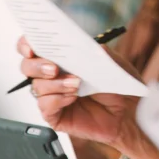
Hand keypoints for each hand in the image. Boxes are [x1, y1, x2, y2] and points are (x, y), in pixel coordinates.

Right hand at [16, 37, 138, 149]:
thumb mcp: (109, 60)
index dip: (27, 45)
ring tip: (76, 84)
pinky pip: (45, 105)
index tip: (31, 47)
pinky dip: (57, 99)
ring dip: (55, 84)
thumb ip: (90, 49)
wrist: (131, 111)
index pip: (34, 48)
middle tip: (54, 68)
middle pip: (27, 67)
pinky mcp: (56, 115)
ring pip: (37, 86)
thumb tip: (74, 43)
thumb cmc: (120, 85)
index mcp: (62, 59)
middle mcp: (54, 76)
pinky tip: (73, 98)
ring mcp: (53, 96)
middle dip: (37, 65)